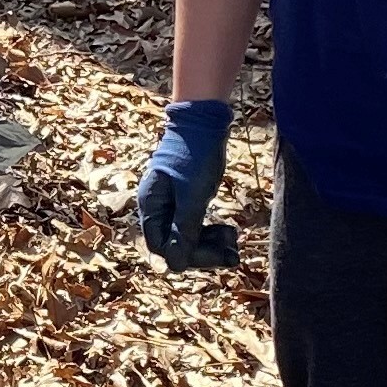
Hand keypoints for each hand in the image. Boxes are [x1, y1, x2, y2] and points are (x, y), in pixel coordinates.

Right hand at [135, 100, 238, 269]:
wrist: (204, 120)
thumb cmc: (195, 154)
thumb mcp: (192, 195)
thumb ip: (183, 229)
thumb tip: (176, 265)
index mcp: (151, 205)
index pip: (161, 246)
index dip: (186, 255)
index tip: (214, 254)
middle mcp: (157, 206)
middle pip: (174, 244)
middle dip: (203, 251)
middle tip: (233, 254)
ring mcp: (172, 202)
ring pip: (186, 236)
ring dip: (210, 244)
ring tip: (234, 240)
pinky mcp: (186, 198)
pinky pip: (195, 224)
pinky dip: (210, 231)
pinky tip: (229, 232)